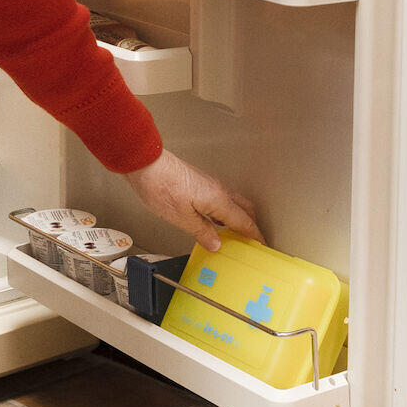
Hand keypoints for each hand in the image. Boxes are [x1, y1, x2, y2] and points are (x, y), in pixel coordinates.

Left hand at [125, 149, 263, 252]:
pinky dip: (223, 212)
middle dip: (250, 225)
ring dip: (236, 218)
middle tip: (251, 241)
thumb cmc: (160, 186)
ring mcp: (208, 184)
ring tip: (233, 234)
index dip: (254, 235)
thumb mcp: (181, 218)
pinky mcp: (198, 182)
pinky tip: (213, 220)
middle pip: (244, 209)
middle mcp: (218, 190)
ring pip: (232, 203)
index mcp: (218, 200)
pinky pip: (219, 199)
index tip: (261, 245)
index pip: (244, 221)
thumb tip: (216, 244)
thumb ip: (201, 232)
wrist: (145, 162)